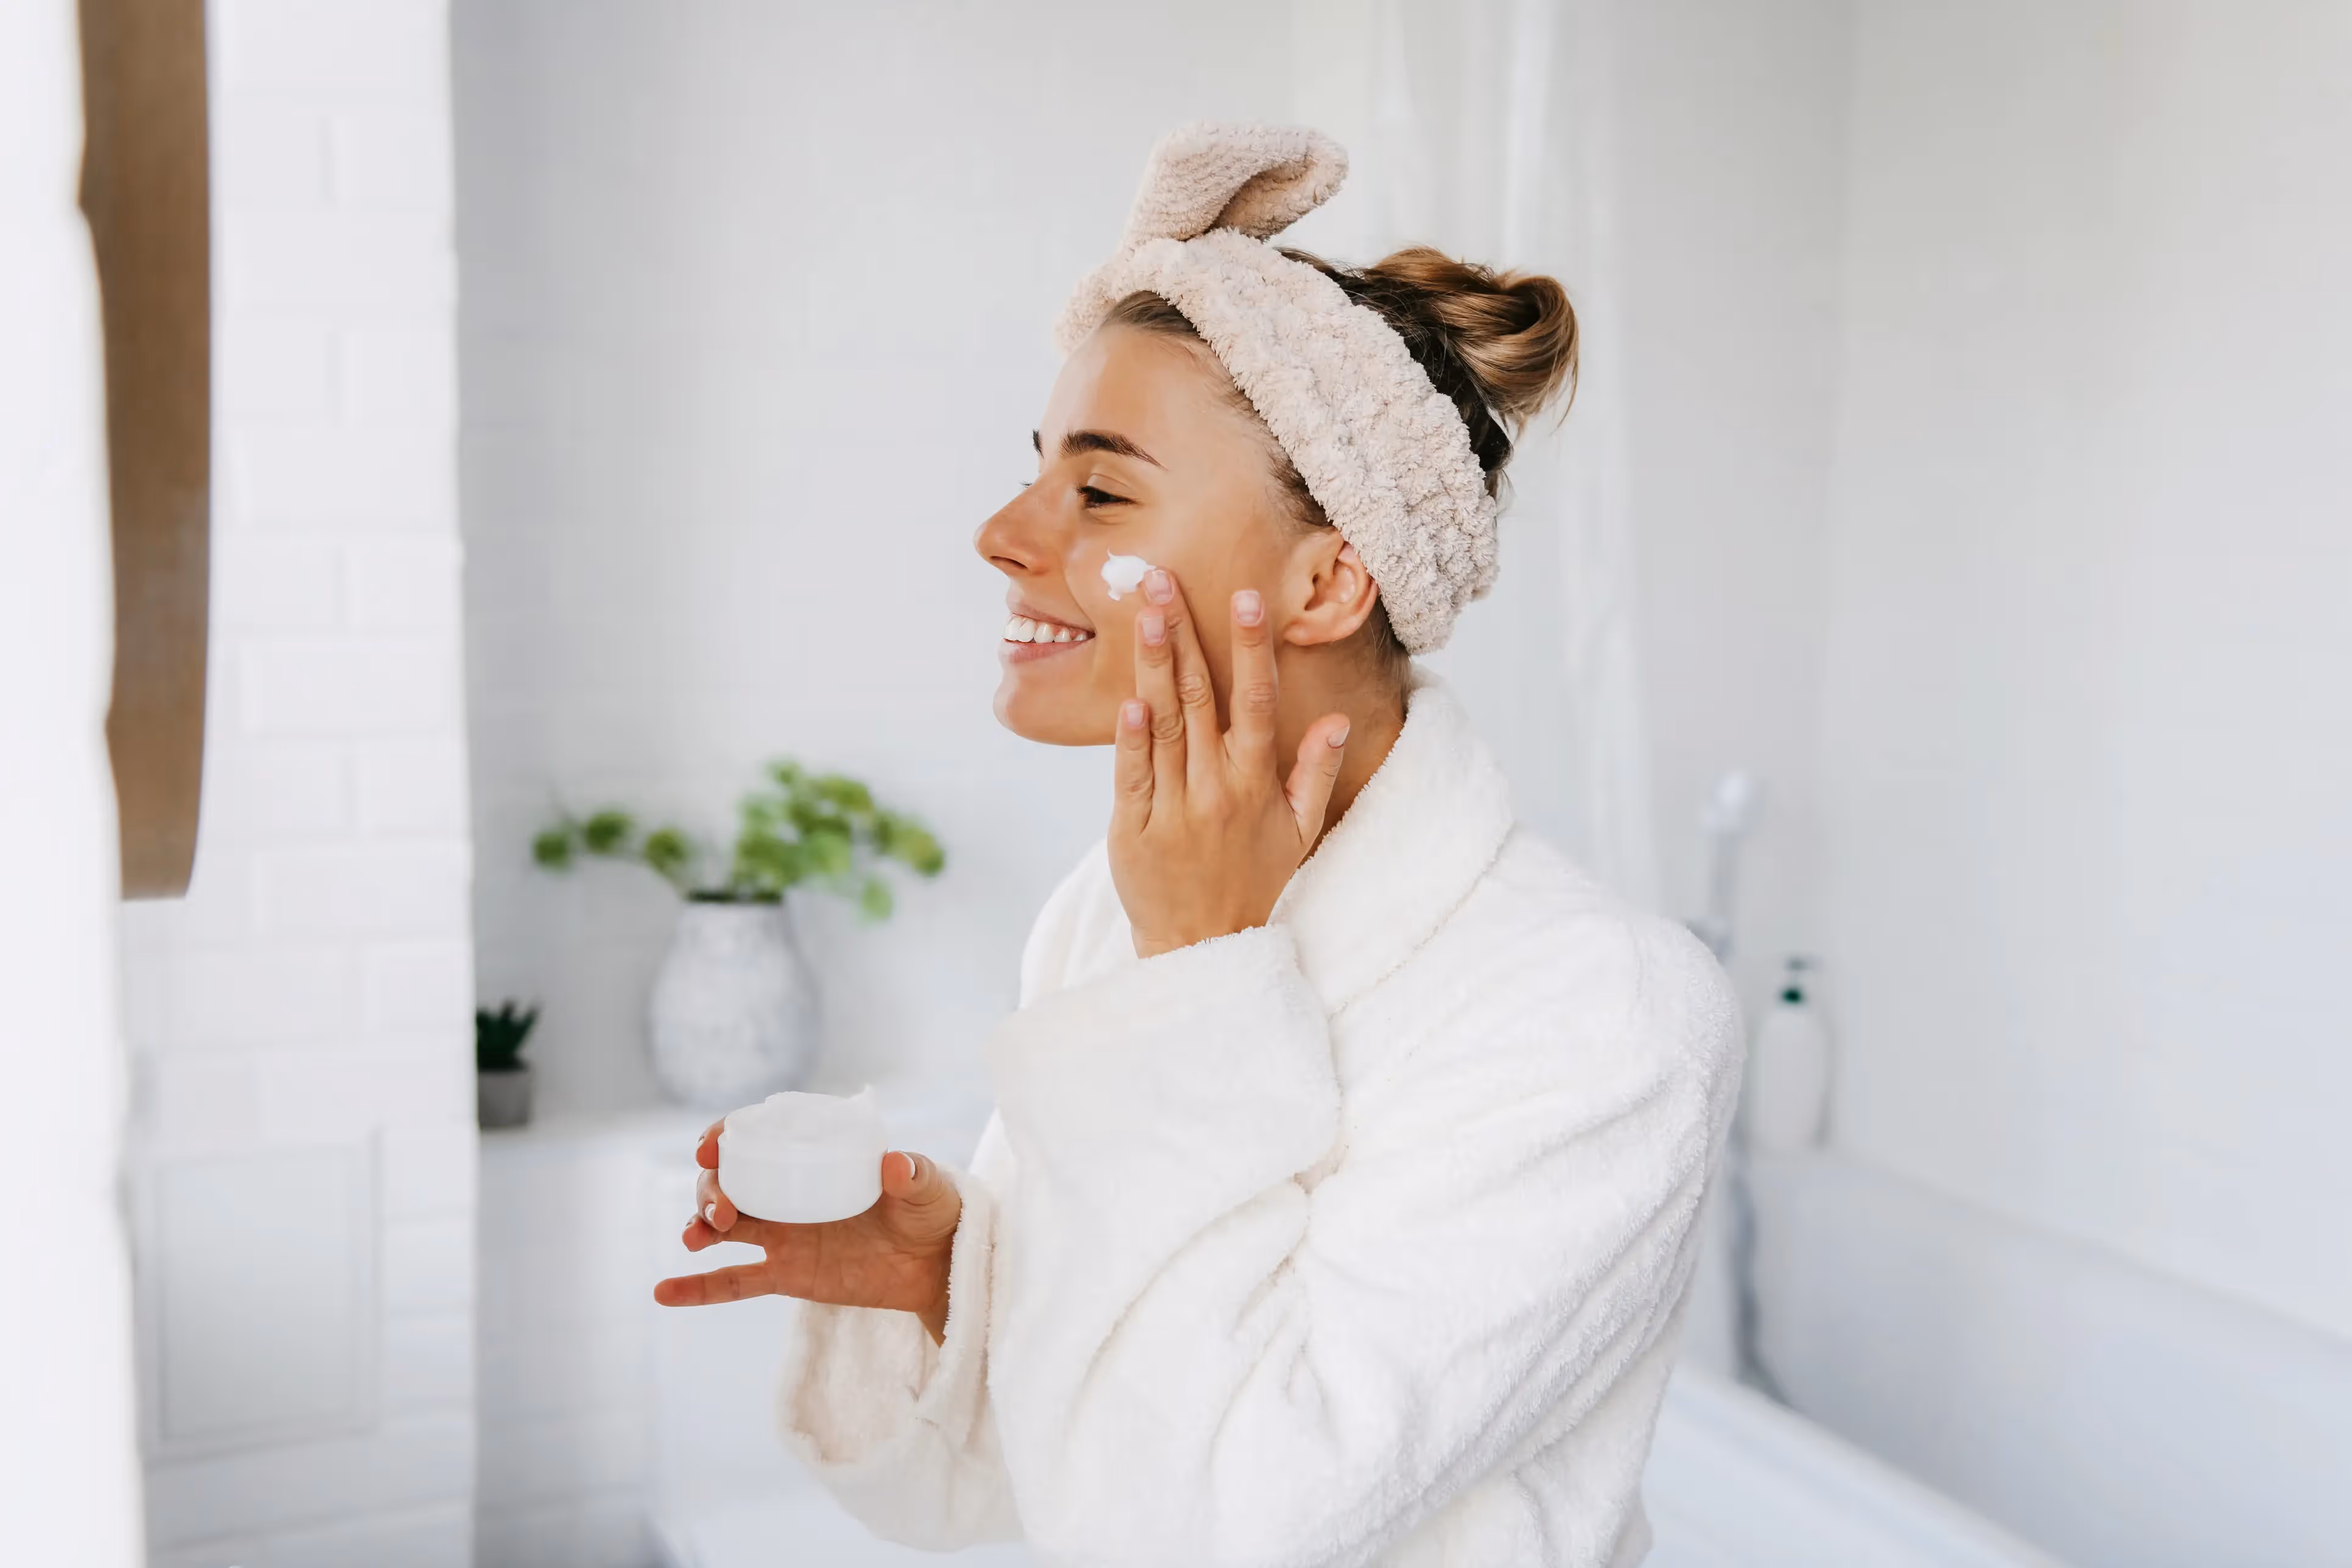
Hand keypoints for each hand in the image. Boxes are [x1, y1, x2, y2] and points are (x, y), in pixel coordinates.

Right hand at [654, 1118, 962, 1344]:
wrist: (940, 1266)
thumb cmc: (933, 1212)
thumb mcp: (928, 1186)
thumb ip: (913, 1174)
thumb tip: (894, 1164)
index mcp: (815, 1157)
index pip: (759, 1137)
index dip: (725, 1137)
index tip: (709, 1146)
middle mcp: (791, 1192)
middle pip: (731, 1182)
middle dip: (710, 1190)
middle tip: (721, 1211)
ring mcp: (785, 1234)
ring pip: (725, 1227)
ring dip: (699, 1226)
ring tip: (696, 1238)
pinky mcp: (787, 1274)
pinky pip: (734, 1281)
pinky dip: (697, 1287)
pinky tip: (663, 1292)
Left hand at [1111, 567, 1350, 958]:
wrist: (1201, 944)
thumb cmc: (1252, 880)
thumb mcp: (1298, 831)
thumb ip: (1314, 771)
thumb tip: (1336, 720)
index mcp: (1255, 783)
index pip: (1255, 702)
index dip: (1250, 647)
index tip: (1243, 597)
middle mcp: (1217, 788)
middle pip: (1199, 697)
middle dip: (1183, 633)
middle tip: (1163, 579)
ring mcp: (1174, 807)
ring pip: (1163, 724)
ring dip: (1154, 665)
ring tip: (1145, 613)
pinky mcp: (1134, 827)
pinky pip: (1133, 774)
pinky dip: (1131, 736)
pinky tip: (1129, 696)